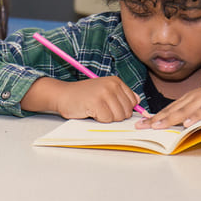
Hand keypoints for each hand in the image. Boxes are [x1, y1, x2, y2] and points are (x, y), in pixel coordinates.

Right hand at [22, 76, 140, 121]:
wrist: (62, 95)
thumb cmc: (83, 96)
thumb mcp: (104, 90)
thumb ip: (121, 95)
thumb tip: (138, 102)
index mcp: (116, 81)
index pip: (133, 103)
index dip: (122, 109)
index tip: (109, 107)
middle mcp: (112, 85)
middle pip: (126, 112)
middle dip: (114, 115)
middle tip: (100, 109)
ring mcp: (104, 93)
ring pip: (118, 117)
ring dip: (106, 118)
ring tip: (95, 110)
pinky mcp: (96, 103)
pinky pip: (106, 119)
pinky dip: (98, 119)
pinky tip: (90, 111)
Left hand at [135, 78, 200, 129]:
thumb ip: (189, 113)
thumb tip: (176, 125)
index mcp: (187, 99)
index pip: (167, 109)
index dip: (153, 117)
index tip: (140, 124)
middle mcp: (191, 98)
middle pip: (171, 110)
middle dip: (155, 119)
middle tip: (141, 126)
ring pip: (183, 111)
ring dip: (169, 119)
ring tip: (157, 126)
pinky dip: (194, 117)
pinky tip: (187, 124)